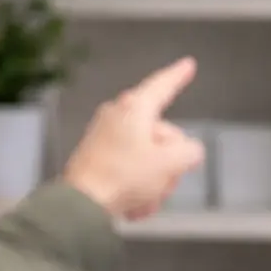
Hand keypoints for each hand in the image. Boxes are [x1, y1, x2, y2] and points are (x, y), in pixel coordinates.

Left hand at [62, 57, 203, 220]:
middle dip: (170, 161)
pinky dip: (139, 187)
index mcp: (135, 108)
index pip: (163, 85)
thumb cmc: (122, 178)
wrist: (81, 205)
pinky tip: (136, 205)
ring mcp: (105, 137)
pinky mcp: (98, 158)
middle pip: (162, 133)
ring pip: (149, 155)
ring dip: (155, 180)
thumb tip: (189, 151)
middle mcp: (117, 116)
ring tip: (147, 198)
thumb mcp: (170, 164)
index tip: (187, 65)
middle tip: (166, 180)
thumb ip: (190, 152)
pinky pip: (131, 169)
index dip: (178, 75)